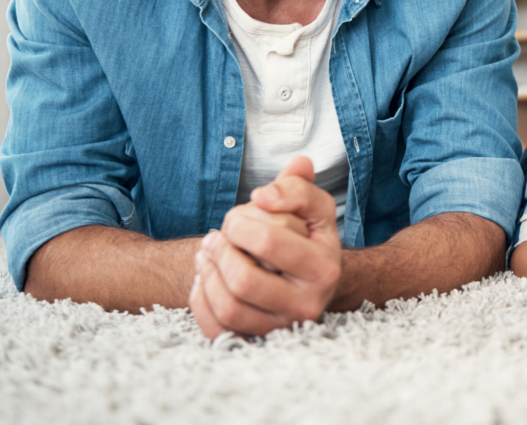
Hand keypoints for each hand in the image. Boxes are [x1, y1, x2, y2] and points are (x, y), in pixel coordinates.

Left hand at [189, 156, 341, 338]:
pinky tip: (206, 276)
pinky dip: (202, 299)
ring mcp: (281, 327)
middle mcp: (307, 304)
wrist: (313, 279)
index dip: (241, 222)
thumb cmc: (308, 237)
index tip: (237, 216)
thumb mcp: (314, 207)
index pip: (269, 242)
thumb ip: (296, 186)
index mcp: (324, 268)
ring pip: (230, 308)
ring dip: (208, 273)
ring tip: (208, 251)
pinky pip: (218, 329)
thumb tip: (263, 195)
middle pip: (245, 280)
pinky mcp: (257, 340)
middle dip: (222, 249)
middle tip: (219, 234)